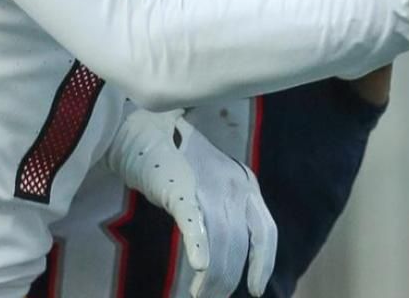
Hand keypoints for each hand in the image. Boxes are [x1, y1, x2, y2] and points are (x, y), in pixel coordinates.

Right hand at [104, 108, 276, 297]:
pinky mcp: (181, 189)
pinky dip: (199, 247)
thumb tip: (224, 252)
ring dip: (212, 277)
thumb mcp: (211, 183)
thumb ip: (223, 211)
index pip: (265, 232)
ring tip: (200, 296)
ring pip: (221, 242)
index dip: (263, 265)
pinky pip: (195, 223)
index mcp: (246, 183)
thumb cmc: (174, 161)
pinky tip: (198, 267)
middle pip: (241, 244)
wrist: (142, 128)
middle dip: (229, 279)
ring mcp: (209, 186)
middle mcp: (235, 184)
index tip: (256, 290)